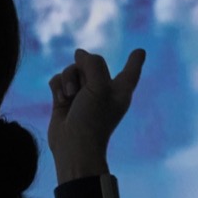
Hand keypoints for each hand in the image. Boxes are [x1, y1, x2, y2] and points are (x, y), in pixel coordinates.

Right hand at [47, 47, 145, 166]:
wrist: (72, 146)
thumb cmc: (92, 120)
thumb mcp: (99, 87)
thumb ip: (92, 64)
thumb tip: (79, 54)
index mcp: (120, 89)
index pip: (131, 70)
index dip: (135, 60)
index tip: (140, 51)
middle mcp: (102, 90)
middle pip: (90, 63)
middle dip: (81, 69)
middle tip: (82, 90)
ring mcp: (82, 95)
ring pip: (71, 70)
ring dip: (67, 80)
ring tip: (69, 97)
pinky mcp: (65, 100)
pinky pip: (58, 80)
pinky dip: (57, 87)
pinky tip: (61, 100)